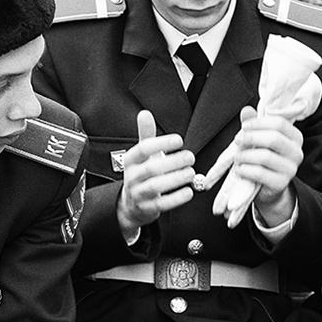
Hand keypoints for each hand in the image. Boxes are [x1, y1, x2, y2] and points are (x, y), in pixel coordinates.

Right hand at [116, 109, 195, 237]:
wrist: (131, 204)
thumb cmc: (141, 174)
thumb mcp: (141, 154)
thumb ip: (145, 134)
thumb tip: (144, 113)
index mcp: (131, 160)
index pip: (143, 149)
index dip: (162, 143)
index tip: (179, 140)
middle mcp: (132, 177)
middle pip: (151, 168)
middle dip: (173, 162)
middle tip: (190, 157)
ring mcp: (139, 194)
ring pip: (155, 186)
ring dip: (176, 179)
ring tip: (191, 172)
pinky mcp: (148, 209)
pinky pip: (162, 204)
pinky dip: (176, 198)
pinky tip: (189, 191)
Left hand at [211, 106, 305, 227]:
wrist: (268, 187)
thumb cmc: (264, 159)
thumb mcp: (259, 139)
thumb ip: (254, 124)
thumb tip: (246, 110)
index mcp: (295, 137)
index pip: (279, 123)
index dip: (259, 123)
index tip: (244, 126)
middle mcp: (296, 152)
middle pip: (273, 138)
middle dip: (251, 137)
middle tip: (238, 140)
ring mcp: (291, 169)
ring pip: (265, 156)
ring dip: (245, 155)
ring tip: (237, 157)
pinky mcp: (281, 183)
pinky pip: (260, 173)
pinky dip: (245, 170)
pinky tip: (240, 169)